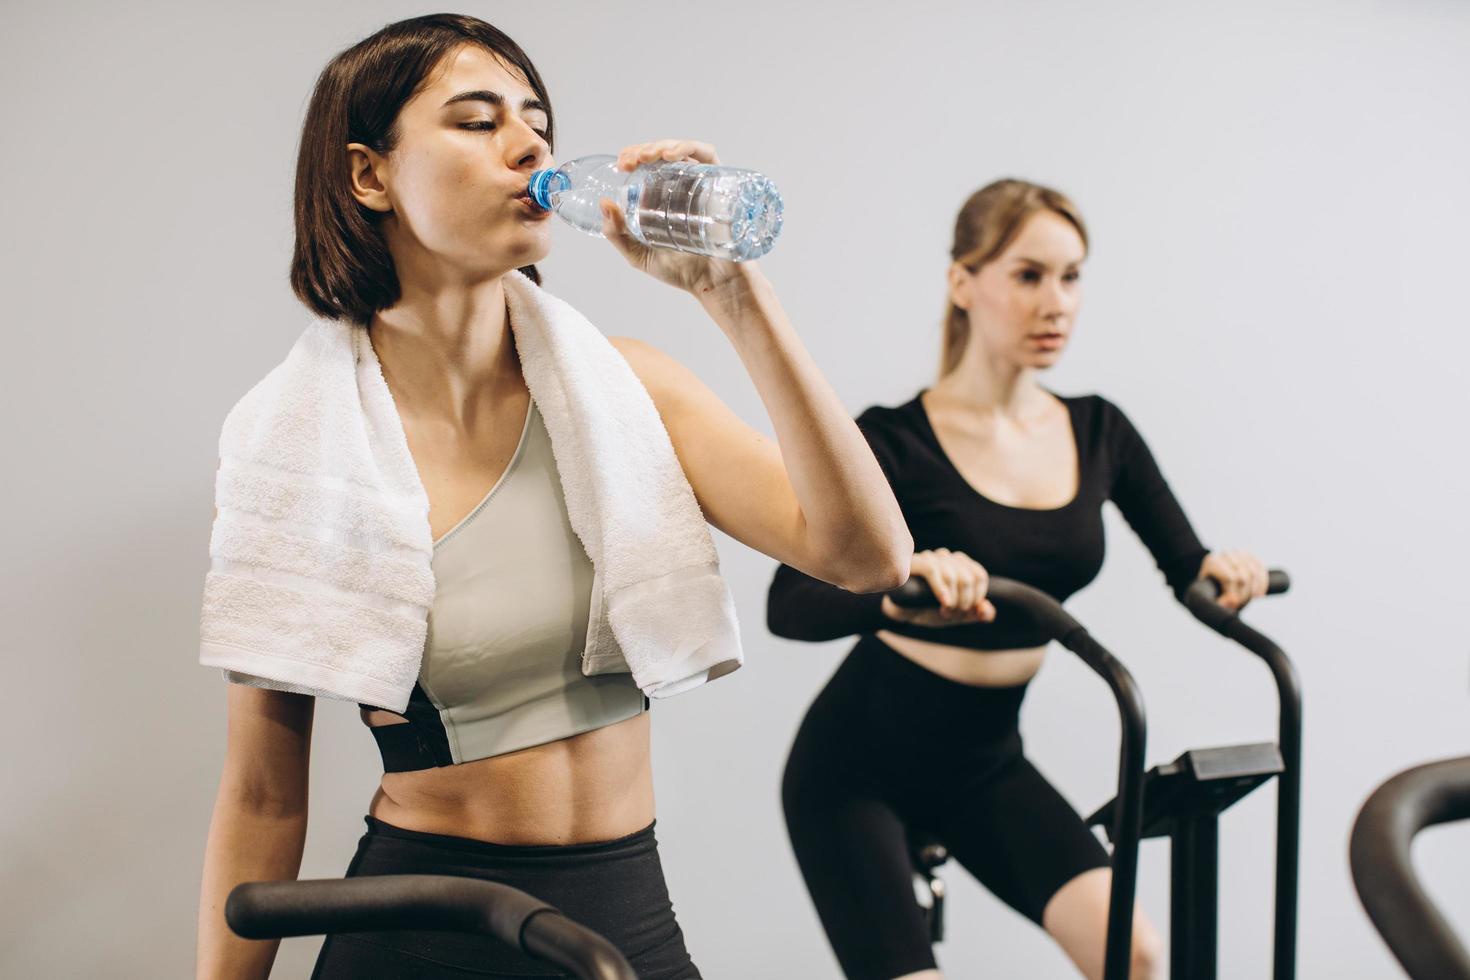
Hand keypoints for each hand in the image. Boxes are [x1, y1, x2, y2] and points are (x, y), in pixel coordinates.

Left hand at [598, 139, 756, 296]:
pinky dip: (688, 148)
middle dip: (644, 149)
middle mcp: (681, 187)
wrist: (712, 283)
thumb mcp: (638, 254)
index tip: (622, 163)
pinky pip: (706, 155)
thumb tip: (604, 203)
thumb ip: (616, 234)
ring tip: (647, 156)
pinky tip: (671, 156)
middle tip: (630, 160)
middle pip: (662, 154)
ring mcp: (700, 184)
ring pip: (682, 150)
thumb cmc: (680, 271)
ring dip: (662, 145)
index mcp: (662, 197)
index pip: (647, 166)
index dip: (633, 156)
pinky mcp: (718, 183)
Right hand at [881, 548, 997, 627]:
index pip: (979, 575)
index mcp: (959, 565)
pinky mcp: (915, 562)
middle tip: (951, 614)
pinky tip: (943, 602)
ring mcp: (930, 557)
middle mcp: (946, 557)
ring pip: (954, 576)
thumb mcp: (955, 615)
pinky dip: (942, 590)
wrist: (899, 611)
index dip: (976, 597)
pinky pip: (934, 571)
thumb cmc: (926, 608)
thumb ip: (974, 613)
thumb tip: (987, 610)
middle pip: (969, 577)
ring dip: (953, 601)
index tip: (965, 611)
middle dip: (964, 602)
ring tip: (943, 612)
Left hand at [1198, 550, 1267, 610]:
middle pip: (1243, 577)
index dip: (1235, 594)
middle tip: (1241, 603)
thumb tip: (1234, 602)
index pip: (1230, 579)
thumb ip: (1220, 601)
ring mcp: (1240, 553)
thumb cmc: (1210, 587)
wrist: (1214, 573)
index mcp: (1212, 561)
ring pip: (1254, 573)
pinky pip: (1261, 569)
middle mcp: (1226, 554)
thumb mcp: (1209, 594)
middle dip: (1245, 594)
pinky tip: (1259, 594)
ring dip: (1254, 590)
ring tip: (1250, 599)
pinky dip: (1263, 583)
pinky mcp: (1251, 556)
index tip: (1235, 604)